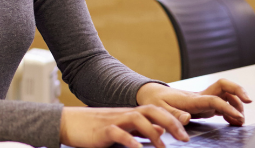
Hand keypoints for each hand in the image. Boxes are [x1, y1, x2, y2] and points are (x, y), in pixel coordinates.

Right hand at [60, 105, 187, 147]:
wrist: (69, 123)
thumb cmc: (94, 127)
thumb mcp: (121, 128)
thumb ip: (140, 129)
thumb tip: (161, 130)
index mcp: (130, 114)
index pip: (156, 111)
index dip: (173, 120)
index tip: (185, 135)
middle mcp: (124, 114)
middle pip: (151, 110)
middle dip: (170, 123)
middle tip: (184, 138)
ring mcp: (113, 121)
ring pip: (137, 118)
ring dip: (153, 132)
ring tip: (163, 147)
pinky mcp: (102, 130)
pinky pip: (118, 133)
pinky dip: (130, 141)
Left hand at [136, 80, 250, 126]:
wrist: (152, 94)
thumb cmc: (155, 101)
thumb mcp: (160, 110)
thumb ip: (173, 115)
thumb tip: (187, 118)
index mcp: (191, 99)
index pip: (213, 99)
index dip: (227, 107)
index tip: (238, 116)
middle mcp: (200, 96)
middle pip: (224, 86)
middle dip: (238, 91)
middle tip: (249, 101)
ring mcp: (203, 99)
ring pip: (226, 95)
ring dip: (236, 104)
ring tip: (240, 120)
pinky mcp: (204, 103)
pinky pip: (222, 103)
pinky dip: (231, 110)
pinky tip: (234, 120)